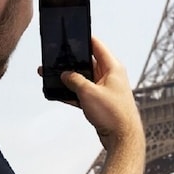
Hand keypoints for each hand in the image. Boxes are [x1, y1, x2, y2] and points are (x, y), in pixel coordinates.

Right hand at [60, 36, 142, 151]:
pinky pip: (83, 93)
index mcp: (112, 67)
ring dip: (69, 79)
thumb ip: (74, 80)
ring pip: (83, 79)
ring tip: (50, 75)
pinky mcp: (100, 102)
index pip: (96, 46)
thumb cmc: (112, 113)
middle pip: (87, 62)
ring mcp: (105, 89)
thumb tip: (65, 74)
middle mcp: (110, 76)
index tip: (69, 35)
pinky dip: (72, 93)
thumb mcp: (88, 92)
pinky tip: (58, 93)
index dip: (83, 39)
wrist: (122, 138)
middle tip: (54, 58)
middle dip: (71, 61)